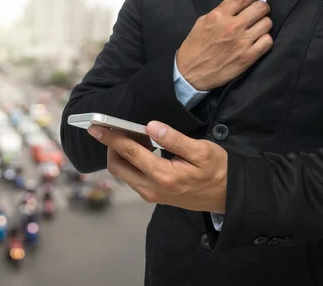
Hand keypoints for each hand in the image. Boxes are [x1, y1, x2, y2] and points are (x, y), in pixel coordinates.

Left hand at [87, 122, 227, 213]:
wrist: (227, 196)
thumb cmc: (217, 170)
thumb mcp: (202, 150)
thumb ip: (174, 139)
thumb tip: (150, 126)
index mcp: (162, 176)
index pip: (128, 152)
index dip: (110, 137)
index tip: (95, 126)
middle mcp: (151, 188)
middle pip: (116, 165)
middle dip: (112, 145)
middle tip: (120, 128)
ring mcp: (150, 194)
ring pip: (122, 172)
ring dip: (121, 153)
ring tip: (135, 136)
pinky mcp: (151, 195)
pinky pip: (131, 176)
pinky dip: (129, 161)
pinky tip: (143, 148)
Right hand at [177, 0, 273, 90]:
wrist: (189, 73)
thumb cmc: (193, 48)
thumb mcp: (201, 23)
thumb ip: (219, 9)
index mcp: (219, 16)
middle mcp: (233, 26)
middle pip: (261, 8)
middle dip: (261, 8)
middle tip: (259, 12)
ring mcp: (242, 42)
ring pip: (267, 23)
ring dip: (263, 24)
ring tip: (257, 28)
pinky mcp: (248, 56)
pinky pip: (267, 41)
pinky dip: (265, 39)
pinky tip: (258, 40)